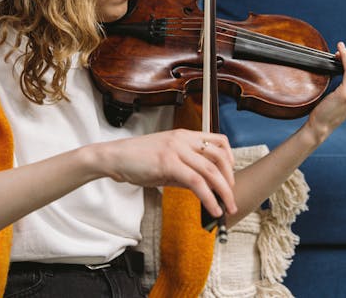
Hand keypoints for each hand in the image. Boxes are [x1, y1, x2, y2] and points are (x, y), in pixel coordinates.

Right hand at [93, 129, 236, 217]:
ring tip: (227, 208)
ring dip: (224, 192)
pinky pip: (196, 182)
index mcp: (184, 135)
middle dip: (230, 180)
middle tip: (231, 197)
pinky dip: (208, 197)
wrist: (115, 157)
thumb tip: (204, 188)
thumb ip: (186, 172)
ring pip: (210, 171)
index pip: (219, 141)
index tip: (230, 177)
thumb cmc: (137, 160)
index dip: (230, 160)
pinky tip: (212, 208)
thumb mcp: (167, 162)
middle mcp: (183, 139)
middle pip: (219, 157)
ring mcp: (176, 149)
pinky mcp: (168, 163)